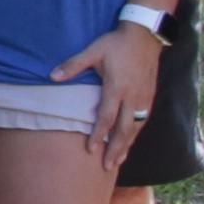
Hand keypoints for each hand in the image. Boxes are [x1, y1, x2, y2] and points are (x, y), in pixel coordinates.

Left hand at [50, 23, 164, 166]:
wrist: (145, 36)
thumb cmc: (116, 44)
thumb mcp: (93, 51)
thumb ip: (73, 65)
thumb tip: (52, 77)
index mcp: (117, 88)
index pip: (106, 117)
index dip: (98, 135)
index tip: (90, 149)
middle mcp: (133, 97)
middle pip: (124, 130)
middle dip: (115, 149)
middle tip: (107, 167)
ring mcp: (144, 98)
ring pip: (136, 128)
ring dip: (127, 146)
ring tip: (118, 161)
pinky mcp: (151, 96)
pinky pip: (144, 120)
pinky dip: (136, 134)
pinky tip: (130, 142)